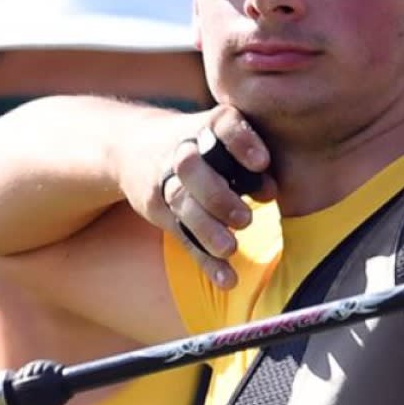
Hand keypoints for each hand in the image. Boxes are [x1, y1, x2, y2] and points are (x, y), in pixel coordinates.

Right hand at [151, 104, 274, 286]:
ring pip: (182, 204)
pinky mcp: (158, 210)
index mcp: (206, 126)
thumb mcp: (219, 136)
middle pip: (192, 170)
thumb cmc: (200, 142)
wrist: (131, 145)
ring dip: (207, 229)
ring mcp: (165, 181)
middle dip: (217, 195)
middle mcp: (181, 151)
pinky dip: (204, 260)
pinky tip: (226, 279)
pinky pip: (181, 235)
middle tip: (246, 219)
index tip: (262, 163)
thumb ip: (248, 160)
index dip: (241, 142)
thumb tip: (271, 191)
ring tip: (230, 249)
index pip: (223, 125)